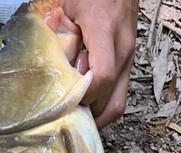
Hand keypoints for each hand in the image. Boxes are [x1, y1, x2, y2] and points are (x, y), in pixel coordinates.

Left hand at [63, 0, 137, 127]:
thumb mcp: (67, 5)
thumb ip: (58, 35)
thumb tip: (51, 68)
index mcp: (105, 31)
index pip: (102, 78)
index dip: (84, 96)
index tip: (68, 99)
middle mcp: (122, 48)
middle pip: (110, 100)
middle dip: (87, 112)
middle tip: (68, 112)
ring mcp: (129, 57)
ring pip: (117, 104)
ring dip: (97, 114)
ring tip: (77, 112)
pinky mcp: (129, 62)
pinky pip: (119, 95)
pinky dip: (103, 105)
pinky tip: (87, 102)